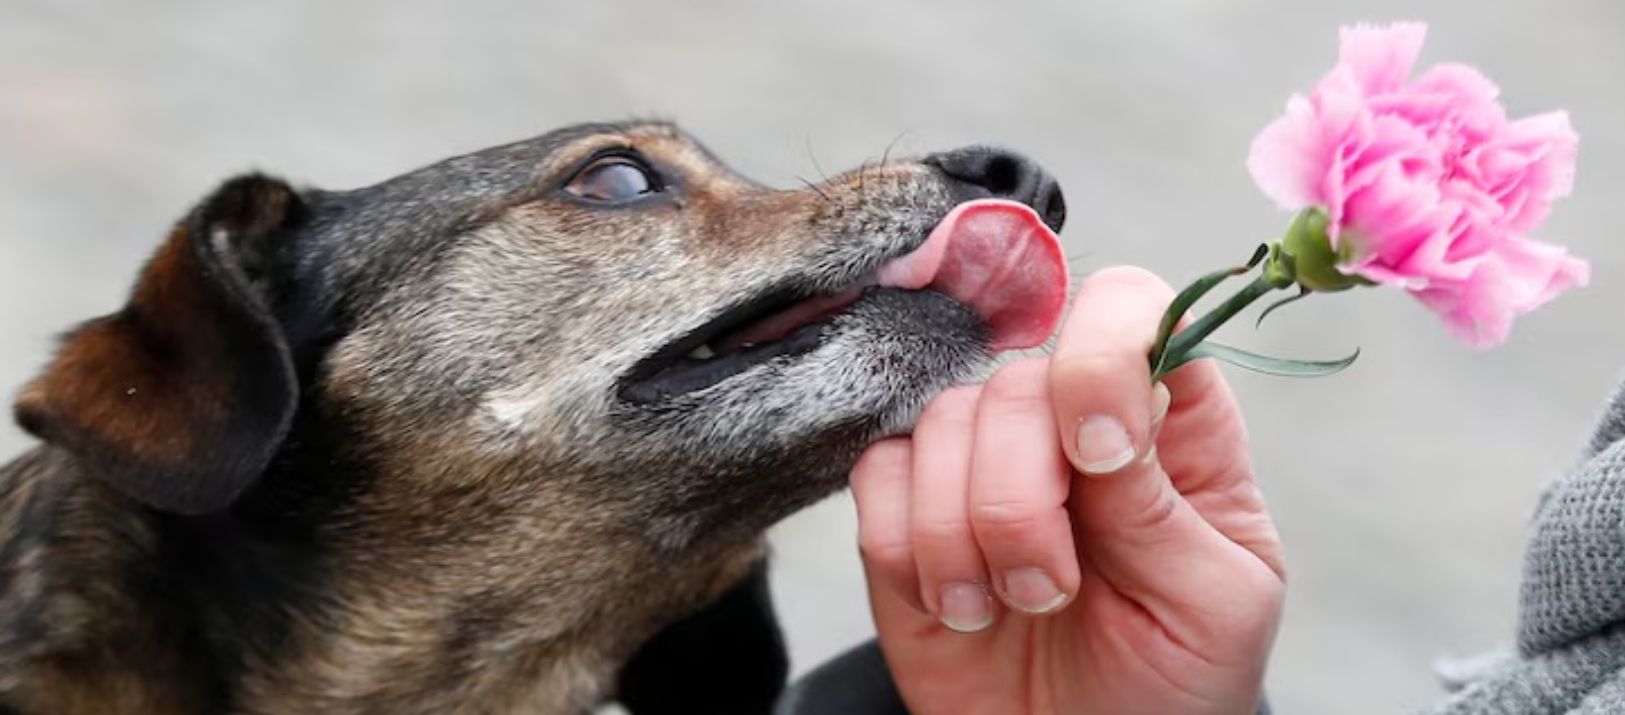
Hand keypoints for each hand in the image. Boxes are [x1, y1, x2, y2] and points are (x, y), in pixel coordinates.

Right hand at [851, 266, 1284, 714]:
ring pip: (938, 423)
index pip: (1131, 310)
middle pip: (1017, 378)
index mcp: (1170, 424)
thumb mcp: (1212, 602)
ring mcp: (982, 459)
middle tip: (1051, 589)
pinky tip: (954, 602)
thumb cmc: (1172, 682)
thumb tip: (1105, 411)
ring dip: (965, 533)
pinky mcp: (908, 508)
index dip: (1101, 359)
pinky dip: (908, 546)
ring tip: (1007, 605)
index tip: (1098, 457)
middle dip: (1022, 497)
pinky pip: (875, 477)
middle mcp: (1069, 420)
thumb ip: (1164, 501)